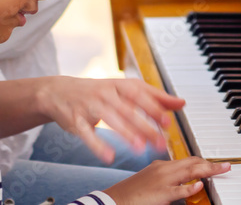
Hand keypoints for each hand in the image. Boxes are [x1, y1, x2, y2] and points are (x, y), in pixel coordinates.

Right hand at [40, 76, 184, 162]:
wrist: (59, 91)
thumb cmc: (98, 91)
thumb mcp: (125, 89)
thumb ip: (153, 97)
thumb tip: (181, 103)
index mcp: (120, 85)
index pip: (140, 94)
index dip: (153, 107)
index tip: (167, 121)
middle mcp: (106, 93)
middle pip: (128, 109)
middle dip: (145, 126)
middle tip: (159, 141)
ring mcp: (90, 106)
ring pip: (110, 120)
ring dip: (126, 134)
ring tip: (140, 147)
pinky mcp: (76, 121)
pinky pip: (88, 134)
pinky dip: (98, 145)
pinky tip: (109, 156)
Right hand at [102, 157, 230, 204]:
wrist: (112, 200)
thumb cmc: (131, 194)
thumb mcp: (151, 181)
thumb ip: (168, 180)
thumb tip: (185, 183)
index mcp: (161, 166)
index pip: (187, 160)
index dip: (203, 161)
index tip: (215, 164)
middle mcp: (163, 169)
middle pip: (191, 162)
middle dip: (210, 163)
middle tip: (225, 165)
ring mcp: (162, 181)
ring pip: (188, 171)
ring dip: (208, 170)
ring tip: (222, 170)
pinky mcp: (160, 194)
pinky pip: (178, 190)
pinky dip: (189, 187)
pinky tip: (199, 184)